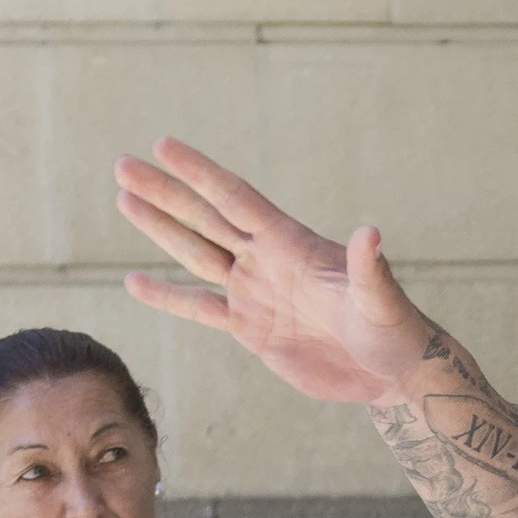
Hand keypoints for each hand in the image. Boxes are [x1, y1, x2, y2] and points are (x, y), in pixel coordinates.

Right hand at [115, 137, 430, 403]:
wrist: (391, 372)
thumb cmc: (394, 329)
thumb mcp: (380, 298)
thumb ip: (369, 267)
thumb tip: (371, 233)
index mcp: (292, 244)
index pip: (237, 200)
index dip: (201, 174)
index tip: (163, 145)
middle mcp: (267, 261)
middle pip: (206, 218)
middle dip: (165, 192)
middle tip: (123, 164)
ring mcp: (256, 293)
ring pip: (197, 254)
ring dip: (161, 229)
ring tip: (124, 199)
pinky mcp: (251, 329)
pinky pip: (200, 309)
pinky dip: (168, 296)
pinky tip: (135, 282)